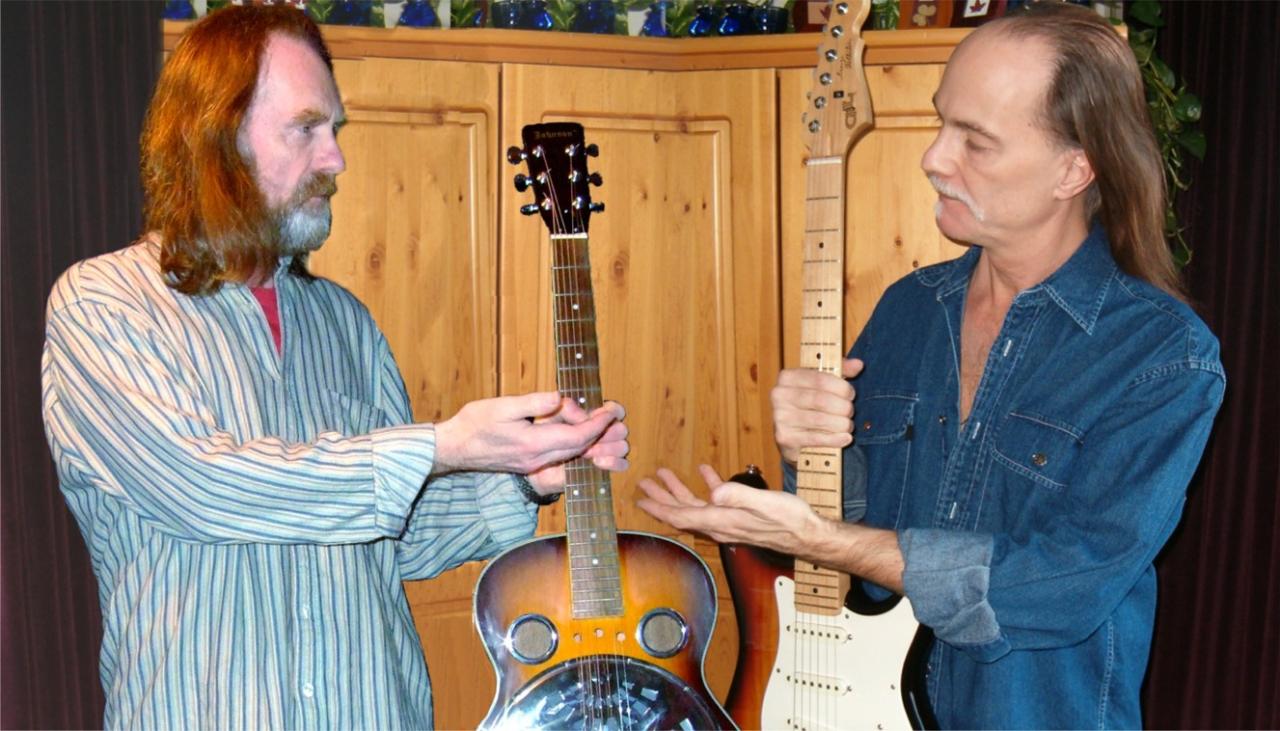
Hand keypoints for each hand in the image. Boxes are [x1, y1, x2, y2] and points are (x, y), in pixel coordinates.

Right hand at [432, 392, 628, 498]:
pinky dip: (574, 443)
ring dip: (590, 438)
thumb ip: (533, 402)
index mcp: (533, 444)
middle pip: (579, 448)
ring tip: (602, 421)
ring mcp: (533, 464)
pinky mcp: (529, 464)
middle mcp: (537, 459)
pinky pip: (559, 454)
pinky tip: (578, 430)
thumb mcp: (502, 405)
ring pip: (571, 453)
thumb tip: (560, 397)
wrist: (453, 448)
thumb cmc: (473, 424)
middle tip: (614, 414)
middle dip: (600, 432)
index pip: (577, 438)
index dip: (598, 424)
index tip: (611, 411)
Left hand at [637, 463, 904, 591]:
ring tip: (665, 476)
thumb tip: (714, 491)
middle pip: (681, 512)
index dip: (658, 507)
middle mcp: (720, 524)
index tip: (640, 499)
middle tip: (644, 485)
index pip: (680, 516)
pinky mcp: (740, 517)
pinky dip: (707, 487)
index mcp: (721, 521)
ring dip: (678, 491)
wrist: (809, 533)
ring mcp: (729, 522)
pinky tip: (707, 473)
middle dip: (661, 498)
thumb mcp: (763, 503)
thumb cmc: (789, 520)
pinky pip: (717, 502)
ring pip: (695, 507)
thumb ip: (737, 496)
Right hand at [770, 357, 862, 464]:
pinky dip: (836, 439)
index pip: (820, 378)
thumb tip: (858, 364)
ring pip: (821, 420)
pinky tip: (845, 438)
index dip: (841, 387)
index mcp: (787, 377)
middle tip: (850, 412)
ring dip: (841, 424)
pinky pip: (817, 439)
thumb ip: (840, 370)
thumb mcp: (822, 384)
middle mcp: (780, 395)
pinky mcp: (785, 438)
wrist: (790, 436)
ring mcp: (780, 417)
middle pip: (821, 400)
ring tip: (848, 425)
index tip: (851, 394)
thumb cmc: (810, 405)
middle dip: (843, 407)